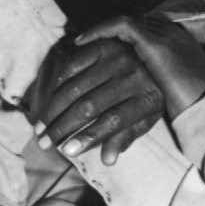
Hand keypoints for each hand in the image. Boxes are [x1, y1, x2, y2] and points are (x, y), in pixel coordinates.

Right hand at [33, 15, 204, 163]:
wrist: (164, 57)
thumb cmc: (151, 96)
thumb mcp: (147, 119)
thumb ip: (126, 137)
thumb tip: (107, 161)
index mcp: (148, 98)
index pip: (114, 121)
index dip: (89, 137)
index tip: (66, 152)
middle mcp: (134, 76)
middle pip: (90, 106)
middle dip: (62, 127)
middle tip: (43, 143)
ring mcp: (119, 58)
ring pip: (77, 86)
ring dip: (54, 108)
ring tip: (40, 127)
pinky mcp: (106, 45)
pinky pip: (75, 64)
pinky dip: (59, 82)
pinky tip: (50, 98)